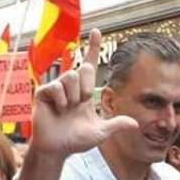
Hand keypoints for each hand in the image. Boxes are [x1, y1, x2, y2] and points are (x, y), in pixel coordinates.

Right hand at [29, 29, 138, 157]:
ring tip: (68, 108)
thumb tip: (135, 124)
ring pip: (71, 76)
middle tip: (81, 103)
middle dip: (88, 87)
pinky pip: (57, 86)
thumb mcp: (100, 133)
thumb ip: (116, 125)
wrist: (57, 149)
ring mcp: (57, 88)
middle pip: (85, 68)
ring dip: (74, 96)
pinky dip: (62, 100)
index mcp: (84, 91)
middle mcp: (71, 86)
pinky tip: (58, 110)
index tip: (97, 31)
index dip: (93, 47)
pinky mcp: (44, 93)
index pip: (90, 64)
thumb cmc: (75, 140)